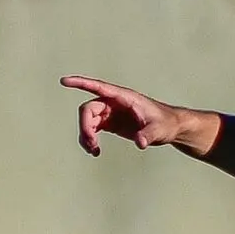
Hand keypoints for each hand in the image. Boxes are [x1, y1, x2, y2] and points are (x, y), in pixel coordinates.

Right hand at [61, 74, 187, 155]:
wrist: (170, 128)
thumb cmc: (165, 123)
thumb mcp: (158, 130)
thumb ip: (148, 135)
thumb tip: (140, 143)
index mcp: (124, 97)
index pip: (98, 87)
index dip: (80, 83)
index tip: (64, 82)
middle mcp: (114, 102)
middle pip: (88, 109)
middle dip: (85, 126)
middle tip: (92, 144)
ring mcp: (111, 112)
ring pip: (88, 120)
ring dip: (86, 135)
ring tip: (94, 151)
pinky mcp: (110, 122)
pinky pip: (92, 128)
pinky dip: (90, 139)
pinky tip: (95, 151)